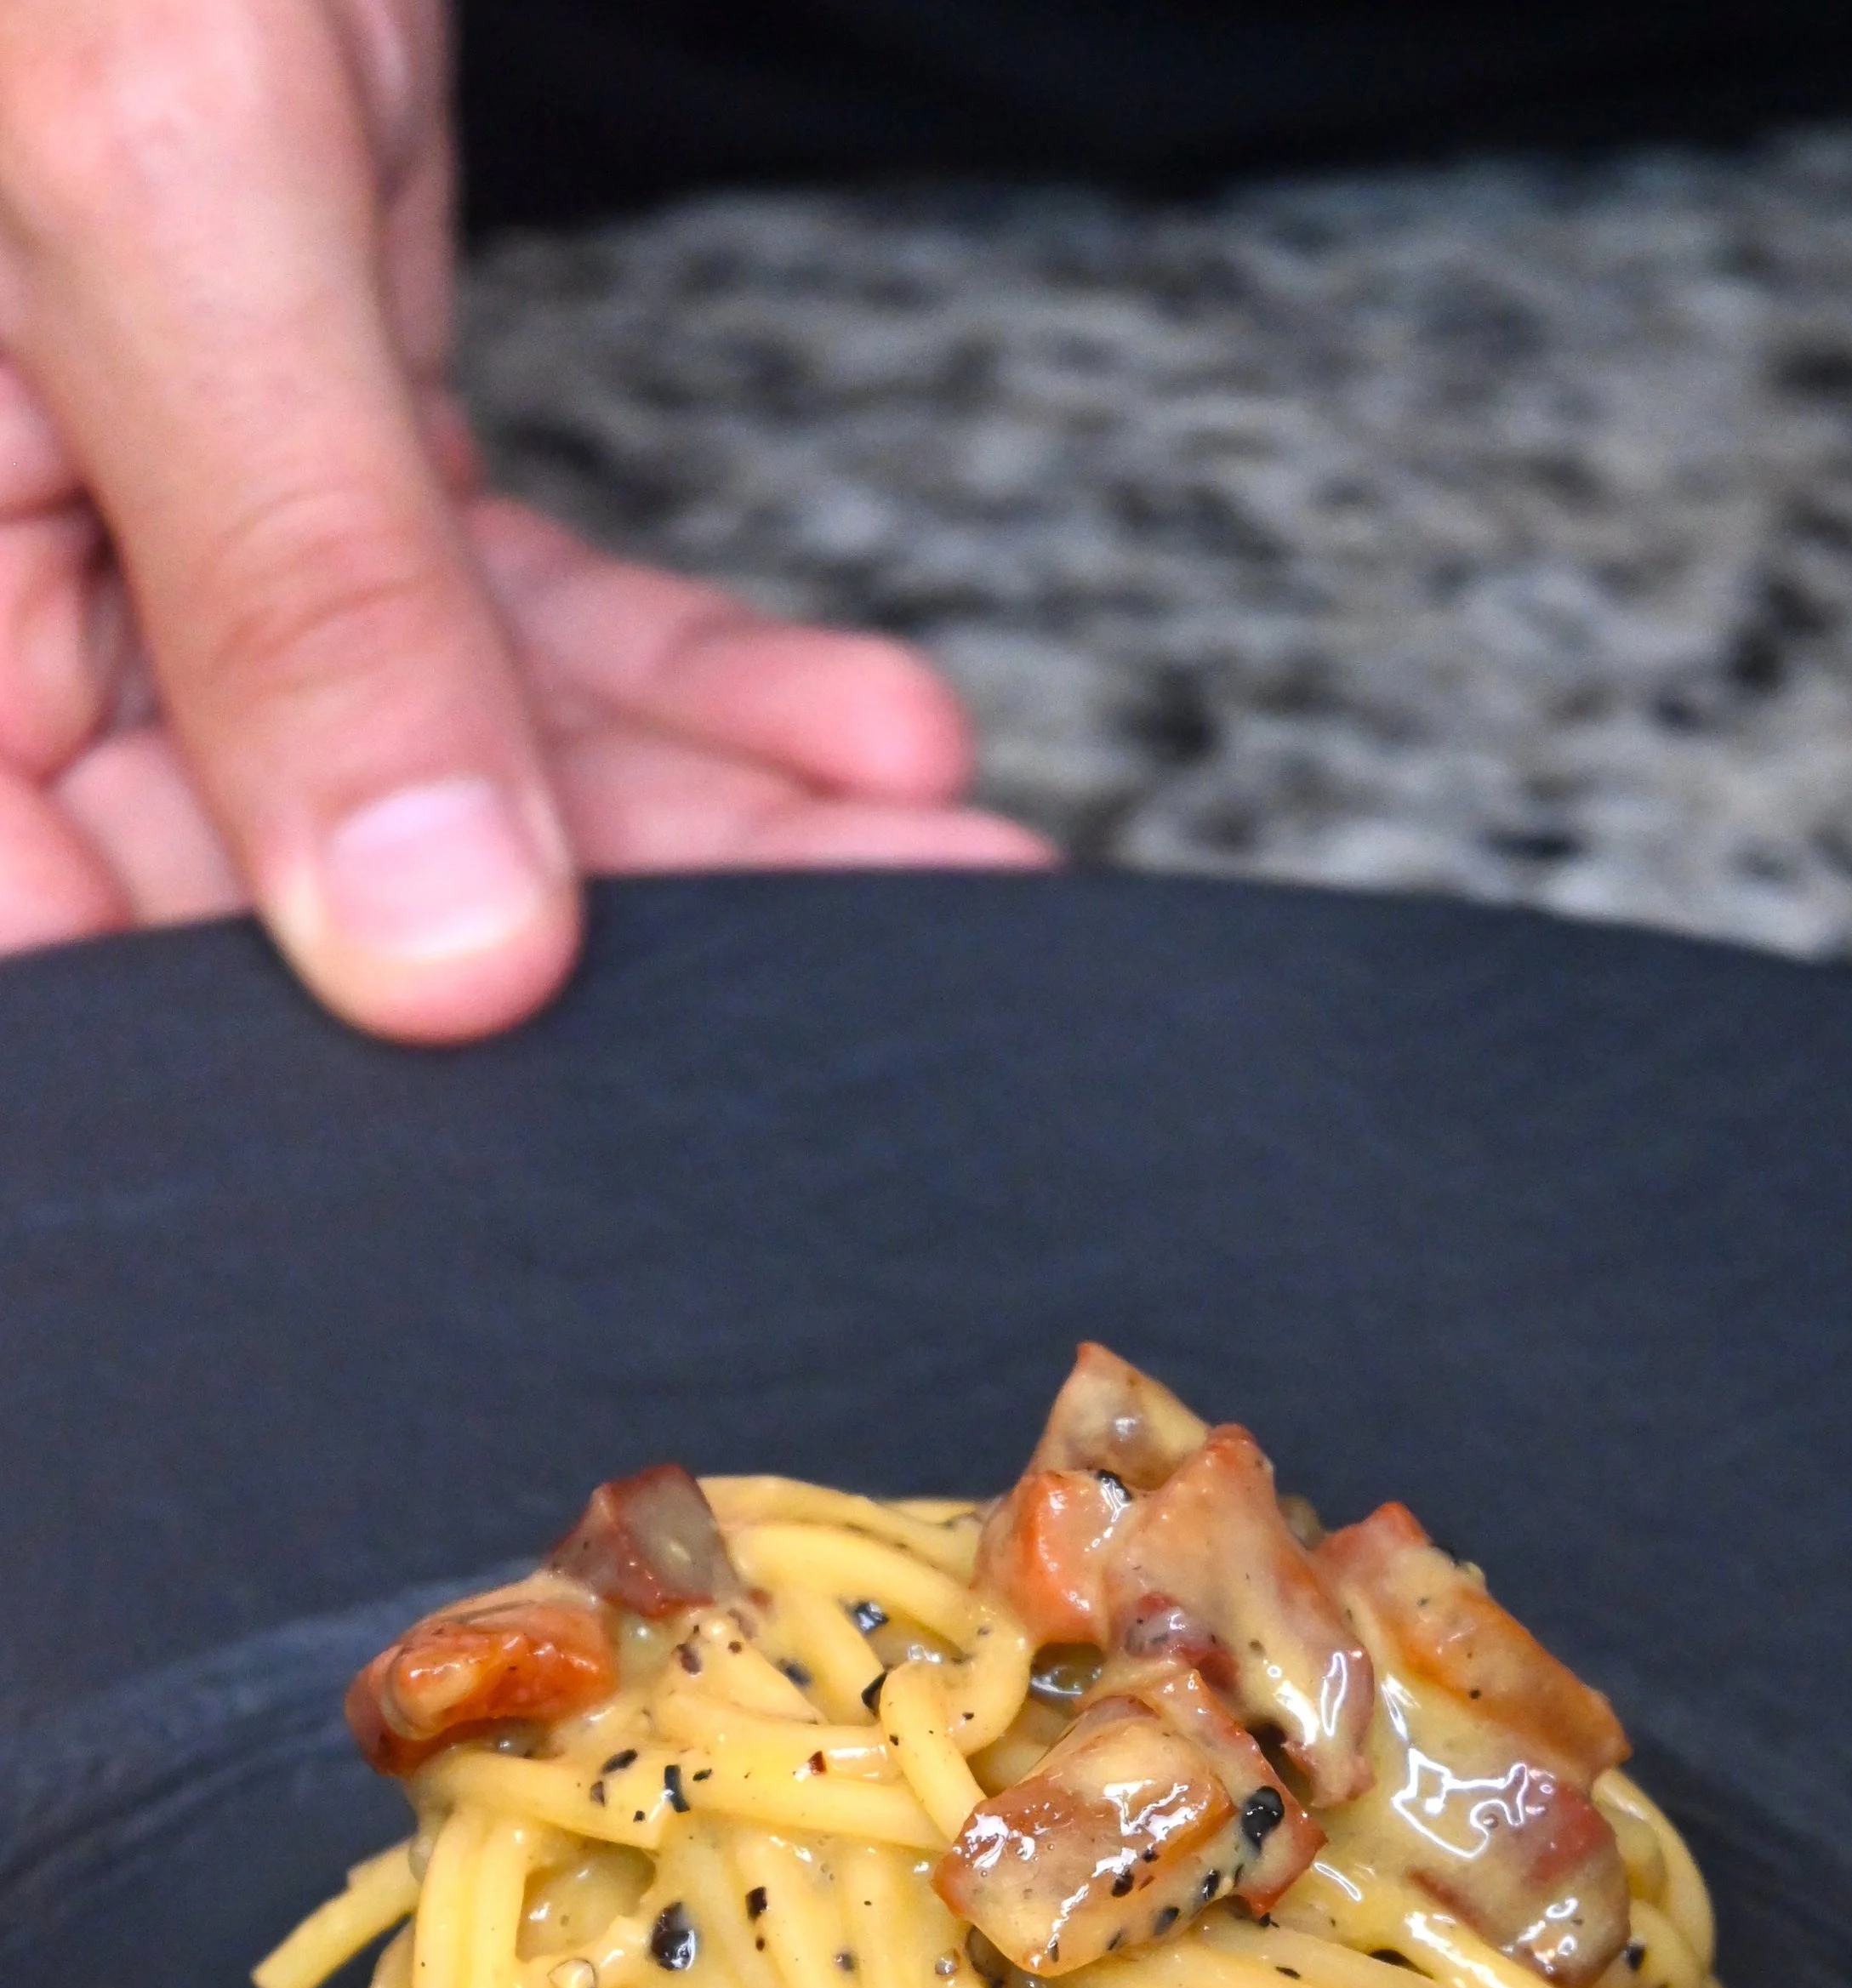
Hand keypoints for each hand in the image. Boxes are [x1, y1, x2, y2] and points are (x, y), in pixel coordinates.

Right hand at [0, 0, 1046, 1043]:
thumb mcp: (145, 170)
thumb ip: (288, 580)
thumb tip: (426, 955)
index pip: (71, 932)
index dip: (302, 1070)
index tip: (572, 1127)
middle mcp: (9, 563)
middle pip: (292, 872)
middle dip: (613, 932)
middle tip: (880, 975)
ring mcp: (160, 482)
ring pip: (438, 748)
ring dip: (707, 817)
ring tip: (932, 863)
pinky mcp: (306, 389)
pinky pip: (498, 599)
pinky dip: (684, 668)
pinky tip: (859, 726)